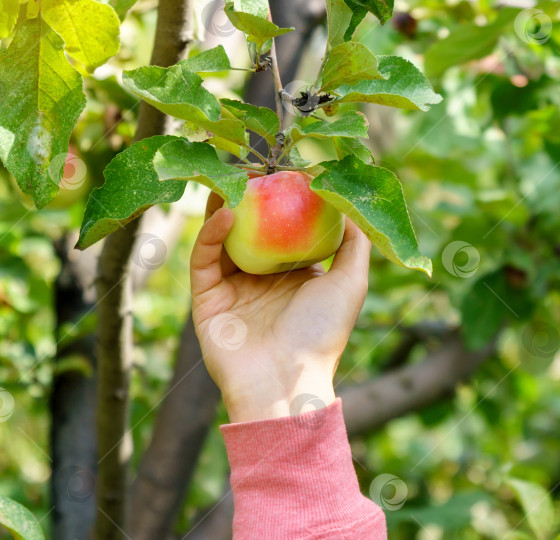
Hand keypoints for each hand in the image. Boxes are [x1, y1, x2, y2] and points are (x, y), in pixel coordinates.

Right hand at [190, 192, 370, 422]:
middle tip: (252, 168)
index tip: (284, 170)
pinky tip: (226, 211)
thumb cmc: (322, 334)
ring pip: (222, 239)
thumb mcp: (351, 282)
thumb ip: (354, 243)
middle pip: (250, 229)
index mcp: (294, 277)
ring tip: (232, 179)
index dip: (283, 200)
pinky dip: (212, 232)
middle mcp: (262, 281)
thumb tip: (349, 203)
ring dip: (224, 207)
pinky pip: (205, 258)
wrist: (284, 383)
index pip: (284, 229)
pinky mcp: (206, 299)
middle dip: (250, 198)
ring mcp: (232, 290)